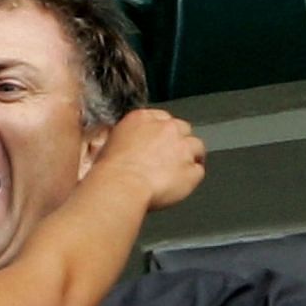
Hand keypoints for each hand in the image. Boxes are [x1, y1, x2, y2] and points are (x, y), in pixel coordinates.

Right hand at [91, 108, 206, 209]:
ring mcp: (182, 148)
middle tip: (168, 159)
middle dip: (178, 142)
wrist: (121, 187)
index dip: (162, 132)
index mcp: (143, 119)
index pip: (161, 118)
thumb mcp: (106, 144)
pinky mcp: (191, 170)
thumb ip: (123, 138)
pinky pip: (198, 171)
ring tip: (178, 173)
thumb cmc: (109, 172)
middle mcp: (166, 129)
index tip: (159, 142)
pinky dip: (191, 179)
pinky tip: (179, 186)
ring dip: (190, 157)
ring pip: (196, 147)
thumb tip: (122, 143)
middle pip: (183, 129)